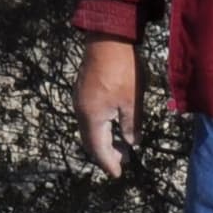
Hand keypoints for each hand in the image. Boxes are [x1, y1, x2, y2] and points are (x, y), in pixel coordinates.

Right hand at [74, 35, 141, 178]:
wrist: (108, 38)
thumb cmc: (122, 70)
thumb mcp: (132, 101)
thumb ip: (131, 126)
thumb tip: (131, 143)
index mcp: (92, 117)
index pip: (98, 148)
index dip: (108, 162)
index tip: (117, 174)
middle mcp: (81, 110)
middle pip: (91, 141)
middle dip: (106, 153)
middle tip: (124, 161)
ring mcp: (80, 99)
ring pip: (90, 128)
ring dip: (105, 139)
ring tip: (123, 145)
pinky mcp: (83, 90)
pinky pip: (90, 116)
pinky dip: (102, 126)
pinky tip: (115, 123)